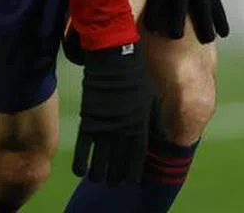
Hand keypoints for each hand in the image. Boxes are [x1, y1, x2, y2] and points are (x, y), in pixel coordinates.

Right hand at [73, 44, 151, 184]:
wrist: (115, 59)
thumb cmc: (136, 77)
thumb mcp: (151, 98)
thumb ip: (155, 120)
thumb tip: (162, 136)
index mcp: (140, 124)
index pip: (138, 155)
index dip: (134, 170)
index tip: (132, 180)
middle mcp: (122, 130)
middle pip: (118, 161)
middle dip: (116, 175)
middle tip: (113, 182)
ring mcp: (104, 126)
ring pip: (101, 158)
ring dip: (100, 172)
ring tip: (99, 180)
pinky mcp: (88, 120)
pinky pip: (83, 147)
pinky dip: (81, 161)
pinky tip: (80, 172)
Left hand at [139, 0, 228, 41]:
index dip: (155, 14)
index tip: (152, 29)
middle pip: (182, 6)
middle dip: (178, 22)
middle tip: (175, 36)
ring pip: (204, 7)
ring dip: (206, 24)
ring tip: (207, 40)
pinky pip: (217, 3)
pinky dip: (221, 18)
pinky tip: (224, 33)